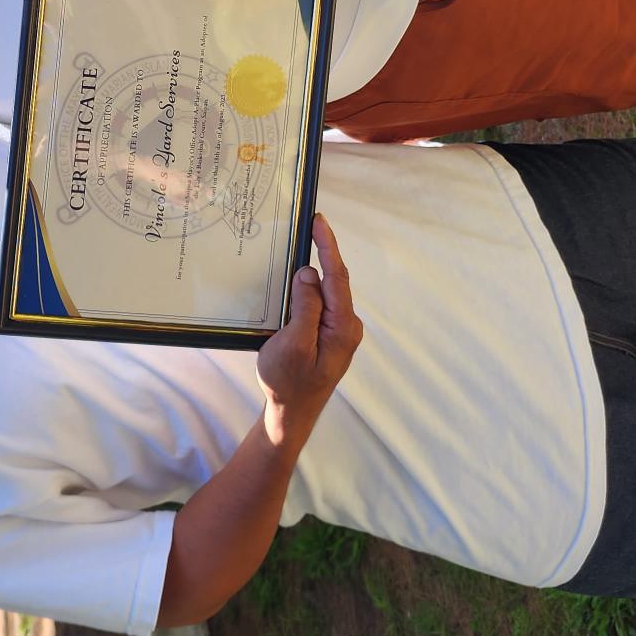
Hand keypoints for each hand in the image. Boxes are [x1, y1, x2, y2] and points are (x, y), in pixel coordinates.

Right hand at [256, 215, 361, 440]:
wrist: (292, 414)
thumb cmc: (288, 383)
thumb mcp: (292, 343)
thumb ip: (305, 307)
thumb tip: (310, 274)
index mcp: (343, 327)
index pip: (337, 277)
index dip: (328, 246)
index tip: (319, 222)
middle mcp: (347, 326)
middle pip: (334, 280)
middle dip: (322, 252)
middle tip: (307, 226)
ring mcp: (339, 332)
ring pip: (326, 292)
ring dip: (313, 272)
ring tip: (300, 248)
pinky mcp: (328, 336)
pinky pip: (320, 304)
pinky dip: (308, 290)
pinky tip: (296, 284)